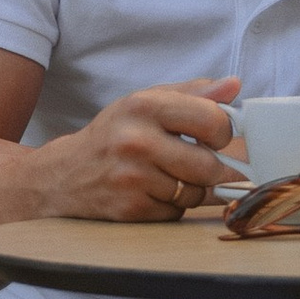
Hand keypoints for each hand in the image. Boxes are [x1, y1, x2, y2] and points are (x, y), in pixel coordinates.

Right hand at [36, 77, 243, 223]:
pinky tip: (151, 192)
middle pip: (209, 166)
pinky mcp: (131, 209)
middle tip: (193, 161)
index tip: (213, 136)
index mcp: (144, 106)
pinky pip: (176, 212)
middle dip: (209, 168)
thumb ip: (192, 93)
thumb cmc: (114, 134)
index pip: (213, 120)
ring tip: (165, 176)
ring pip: (195, 193)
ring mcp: (132, 177)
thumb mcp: (146, 102)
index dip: (222, 132)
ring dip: (189, 189)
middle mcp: (137, 140)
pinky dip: (171, 206)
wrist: (65, 174)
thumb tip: (234, 85)